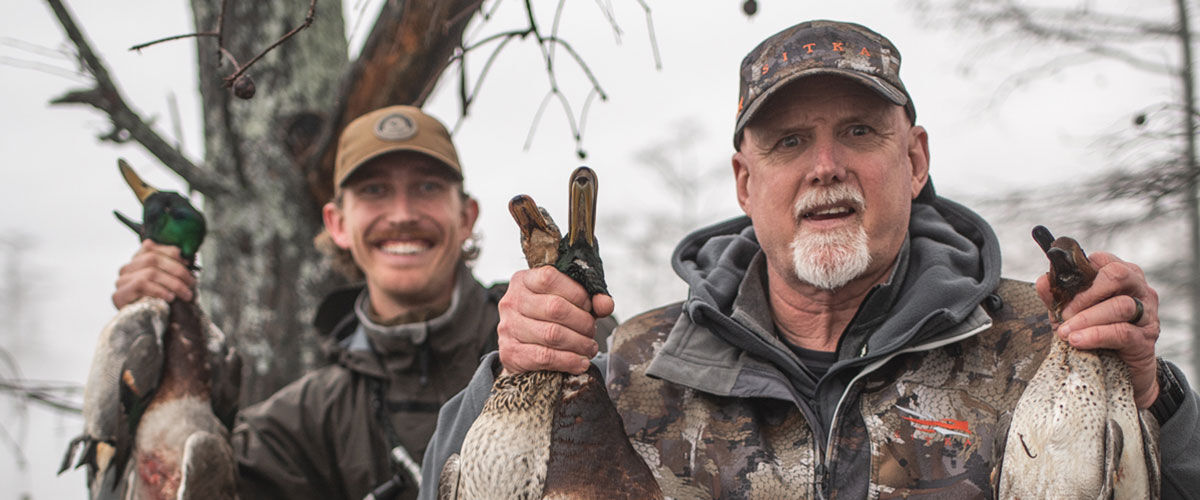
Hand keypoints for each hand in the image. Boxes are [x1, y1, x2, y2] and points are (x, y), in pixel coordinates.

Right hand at [112, 239, 196, 308]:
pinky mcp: (119, 295)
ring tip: (185, 294)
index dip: (171, 252)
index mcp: (136, 261)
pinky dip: (160, 290)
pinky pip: (141, 285)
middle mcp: (127, 268)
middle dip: (177, 270)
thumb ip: (173, 268)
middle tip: (191, 283)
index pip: (151, 247)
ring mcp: (121, 281)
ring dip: (173, 283)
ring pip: (150, 272)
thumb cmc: (159, 302)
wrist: (145, 327)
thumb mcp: (169, 283)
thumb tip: (186, 257)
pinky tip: (170, 297)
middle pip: (152, 259)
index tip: (188, 263)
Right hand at [496, 266, 614, 374]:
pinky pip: (545, 357)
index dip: (577, 293)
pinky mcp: (510, 353)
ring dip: (579, 343)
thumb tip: (605, 304)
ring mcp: (508, 327)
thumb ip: (588, 300)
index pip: (550, 278)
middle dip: (582, 322)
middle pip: (555, 308)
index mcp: (523, 280)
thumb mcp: (567, 302)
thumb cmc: (547, 319)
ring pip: (552, 334)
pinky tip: (580, 362)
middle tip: (592, 331)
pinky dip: (568, 361)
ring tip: (590, 348)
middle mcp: (511, 301)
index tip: (589, 306)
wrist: (522, 350)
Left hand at [1035, 251, 1159, 407]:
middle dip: (1085, 294)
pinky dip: (1096, 335)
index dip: (1078, 272)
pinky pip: (1122, 332)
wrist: (1118, 374)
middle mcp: (1139, 290)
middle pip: (1117, 275)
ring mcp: (1147, 314)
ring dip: (1087, 318)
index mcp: (1121, 276)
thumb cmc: (1094, 336)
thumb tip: (1043, 280)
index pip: (1102, 260)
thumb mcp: (1069, 314)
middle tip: (1065, 313)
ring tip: (1065, 332)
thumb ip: (1057, 297)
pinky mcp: (1146, 339)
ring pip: (1120, 305)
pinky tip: (1077, 341)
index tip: (1060, 288)